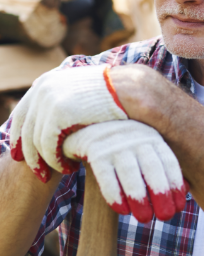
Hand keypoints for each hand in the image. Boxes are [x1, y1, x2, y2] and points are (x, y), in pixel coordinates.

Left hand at [10, 65, 126, 181]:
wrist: (131, 88)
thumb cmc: (114, 96)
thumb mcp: (83, 95)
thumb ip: (67, 103)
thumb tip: (55, 119)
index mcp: (47, 82)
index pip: (23, 113)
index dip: (19, 136)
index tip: (21, 155)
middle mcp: (43, 88)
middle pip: (24, 128)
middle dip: (29, 154)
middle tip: (40, 173)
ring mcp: (49, 99)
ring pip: (35, 141)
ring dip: (47, 161)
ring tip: (63, 171)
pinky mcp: (58, 114)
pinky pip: (48, 146)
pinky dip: (57, 161)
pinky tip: (71, 168)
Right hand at [63, 120, 187, 221]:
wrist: (88, 122)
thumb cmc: (124, 143)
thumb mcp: (145, 147)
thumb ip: (162, 166)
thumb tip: (187, 189)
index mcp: (152, 137)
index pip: (168, 161)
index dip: (175, 185)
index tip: (179, 207)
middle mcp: (136, 138)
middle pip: (152, 167)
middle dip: (161, 193)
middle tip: (165, 217)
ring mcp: (115, 144)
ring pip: (130, 172)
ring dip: (139, 197)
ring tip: (145, 219)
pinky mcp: (95, 151)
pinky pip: (106, 175)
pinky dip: (114, 195)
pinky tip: (122, 211)